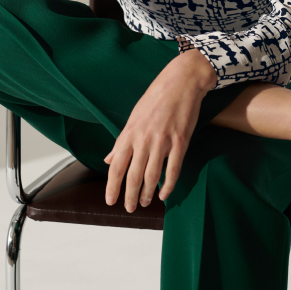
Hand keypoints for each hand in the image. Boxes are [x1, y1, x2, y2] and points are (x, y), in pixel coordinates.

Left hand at [104, 49, 216, 210]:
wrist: (181, 81)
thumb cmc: (156, 97)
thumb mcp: (133, 117)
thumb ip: (121, 141)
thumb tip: (108, 159)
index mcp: (130, 133)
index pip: (116, 166)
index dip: (112, 187)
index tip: (110, 201)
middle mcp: (144, 139)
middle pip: (134, 175)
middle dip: (130, 195)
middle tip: (129, 208)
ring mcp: (163, 141)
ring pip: (153, 175)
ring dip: (148, 193)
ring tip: (145, 203)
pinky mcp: (181, 141)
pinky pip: (173, 169)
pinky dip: (168, 184)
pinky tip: (164, 194)